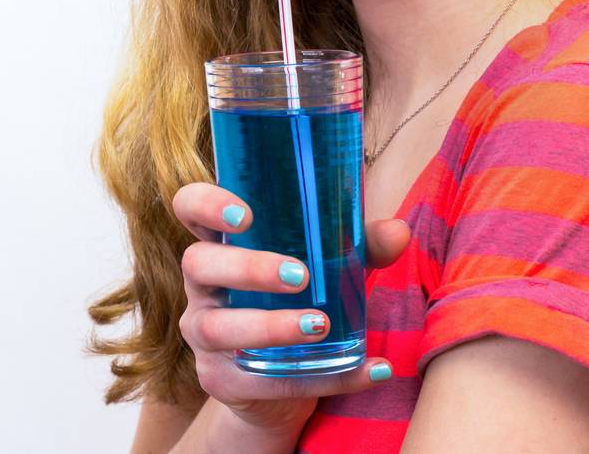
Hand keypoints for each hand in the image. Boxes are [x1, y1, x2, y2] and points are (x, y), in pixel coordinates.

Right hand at [172, 182, 411, 438]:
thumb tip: (399, 232)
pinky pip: (261, 380)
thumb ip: (359, 248)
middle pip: (199, 263)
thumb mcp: (330, 271)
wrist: (283, 384)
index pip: (189, 207)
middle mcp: (202, 286)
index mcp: (221, 244)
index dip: (205, 204)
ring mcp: (203, 334)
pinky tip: (366, 369)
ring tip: (320, 326)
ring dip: (270, 325)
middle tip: (299, 275)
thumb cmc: (301, 304)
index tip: (243, 214)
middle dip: (247, 267)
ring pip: (217, 327)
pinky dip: (319, 377)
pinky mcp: (220, 380)